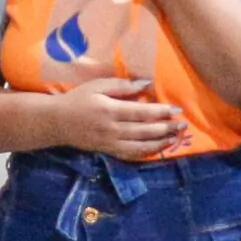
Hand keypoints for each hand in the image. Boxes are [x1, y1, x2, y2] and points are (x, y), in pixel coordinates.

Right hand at [49, 77, 181, 159]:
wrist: (56, 122)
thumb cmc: (78, 99)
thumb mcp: (97, 86)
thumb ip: (122, 85)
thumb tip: (146, 84)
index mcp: (110, 110)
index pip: (141, 112)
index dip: (161, 112)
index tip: (176, 110)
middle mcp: (112, 129)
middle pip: (145, 131)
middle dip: (166, 128)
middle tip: (183, 125)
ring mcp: (110, 143)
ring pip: (141, 146)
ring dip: (161, 143)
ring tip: (176, 137)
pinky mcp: (108, 151)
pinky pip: (131, 155)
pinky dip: (147, 153)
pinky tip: (158, 149)